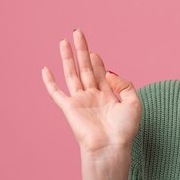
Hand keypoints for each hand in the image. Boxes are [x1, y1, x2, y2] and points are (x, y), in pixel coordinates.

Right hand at [41, 29, 141, 156]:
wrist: (110, 147)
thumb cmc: (124, 130)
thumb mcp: (134, 103)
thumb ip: (125, 85)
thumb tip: (109, 73)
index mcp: (108, 96)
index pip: (100, 73)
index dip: (98, 61)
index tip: (96, 52)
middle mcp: (92, 96)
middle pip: (85, 68)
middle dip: (82, 50)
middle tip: (78, 32)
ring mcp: (80, 101)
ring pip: (72, 74)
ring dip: (68, 57)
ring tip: (64, 41)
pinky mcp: (69, 108)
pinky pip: (56, 92)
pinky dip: (50, 81)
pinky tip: (45, 69)